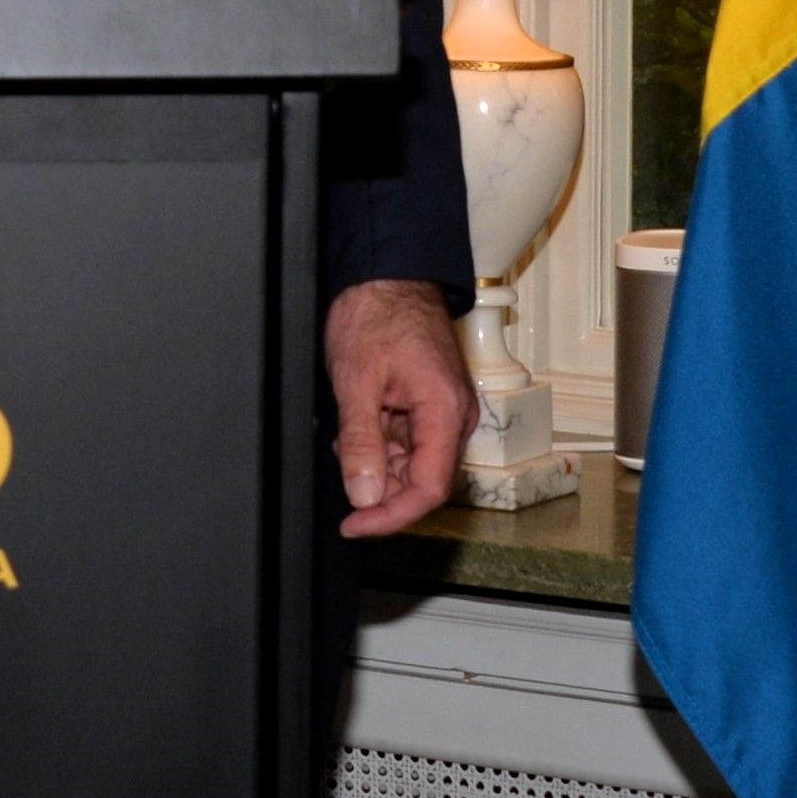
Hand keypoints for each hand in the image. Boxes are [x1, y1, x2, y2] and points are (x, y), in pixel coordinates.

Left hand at [326, 276, 475, 535]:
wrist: (386, 273)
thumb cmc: (376, 312)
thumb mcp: (356, 381)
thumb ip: (362, 443)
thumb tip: (363, 495)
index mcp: (445, 411)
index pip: (428, 489)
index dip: (390, 516)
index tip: (354, 525)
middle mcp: (454, 415)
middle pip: (421, 480)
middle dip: (377, 483)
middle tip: (342, 462)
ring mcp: (445, 409)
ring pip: (411, 462)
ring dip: (375, 460)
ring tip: (347, 428)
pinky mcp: (432, 403)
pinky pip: (408, 440)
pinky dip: (379, 440)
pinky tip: (359, 419)